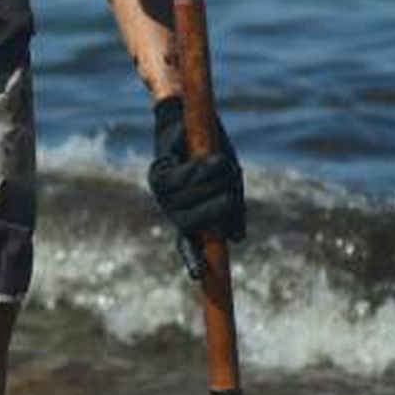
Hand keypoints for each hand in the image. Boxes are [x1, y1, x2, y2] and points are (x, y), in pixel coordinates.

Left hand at [147, 96, 245, 277]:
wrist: (191, 118)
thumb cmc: (212, 154)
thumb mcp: (229, 183)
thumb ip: (233, 210)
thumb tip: (236, 239)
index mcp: (188, 216)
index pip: (188, 244)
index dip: (192, 260)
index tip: (199, 276)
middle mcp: (172, 209)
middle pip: (196, 222)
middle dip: (218, 209)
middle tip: (232, 191)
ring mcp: (162, 194)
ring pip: (190, 199)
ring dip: (213, 183)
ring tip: (223, 165)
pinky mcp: (158, 173)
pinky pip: (181, 178)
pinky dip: (200, 170)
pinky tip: (212, 161)